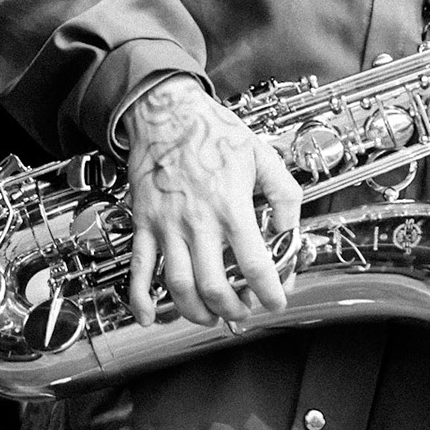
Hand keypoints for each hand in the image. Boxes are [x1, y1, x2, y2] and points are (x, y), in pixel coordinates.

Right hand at [122, 75, 302, 327]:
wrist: (167, 112)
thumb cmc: (214, 132)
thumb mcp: (263, 156)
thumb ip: (285, 195)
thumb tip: (291, 231)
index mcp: (230, 205)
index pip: (253, 262)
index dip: (269, 290)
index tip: (276, 302)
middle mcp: (198, 221)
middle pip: (213, 284)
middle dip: (232, 308)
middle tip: (244, 311)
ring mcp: (167, 226)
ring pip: (178, 285)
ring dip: (195, 312)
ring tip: (212, 317)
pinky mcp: (144, 225)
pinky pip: (138, 269)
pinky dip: (141, 299)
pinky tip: (151, 317)